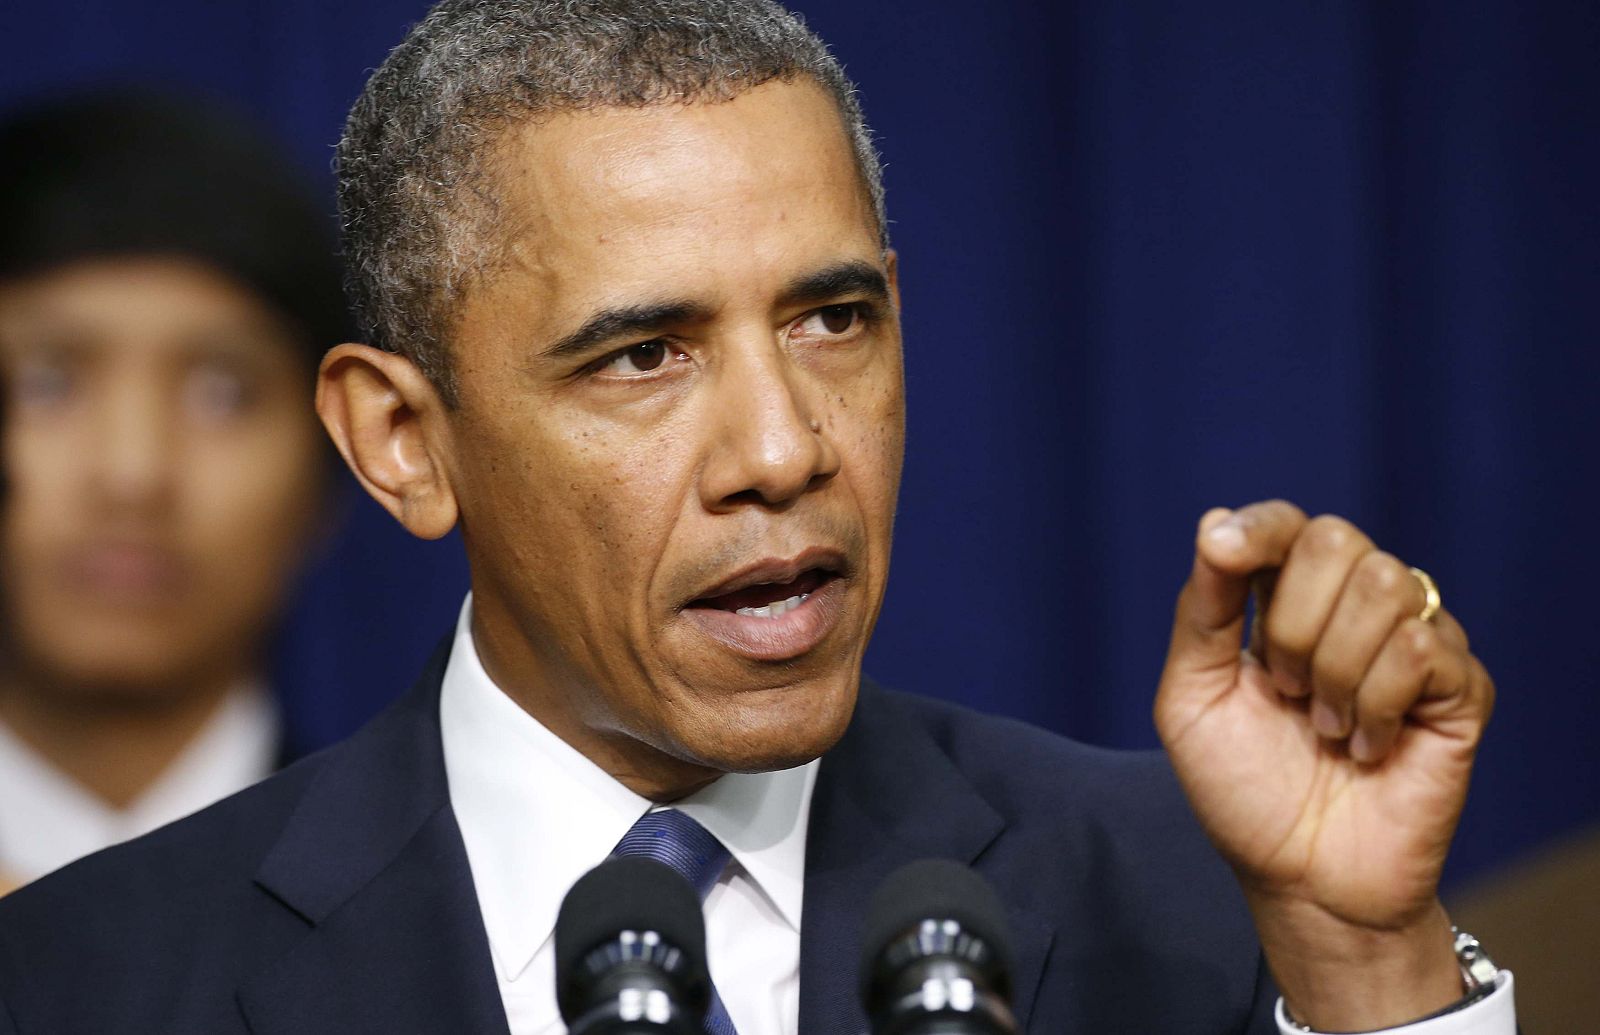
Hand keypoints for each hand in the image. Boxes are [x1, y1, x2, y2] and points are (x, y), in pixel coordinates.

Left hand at [1153, 501, 1494, 1030]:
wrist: (1301, 878)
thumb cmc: (1243, 789)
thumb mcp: (1193, 697)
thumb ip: (1202, 609)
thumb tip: (1215, 522)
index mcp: (1287, 600)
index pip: (1287, 525)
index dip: (1259, 527)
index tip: (1224, 550)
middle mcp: (1354, 609)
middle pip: (1338, 541)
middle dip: (1293, 621)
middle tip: (1285, 690)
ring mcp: (1414, 642)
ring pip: (1386, 587)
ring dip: (1334, 669)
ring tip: (1324, 727)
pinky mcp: (1461, 689)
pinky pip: (1423, 649)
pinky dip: (1376, 705)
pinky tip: (1367, 746)